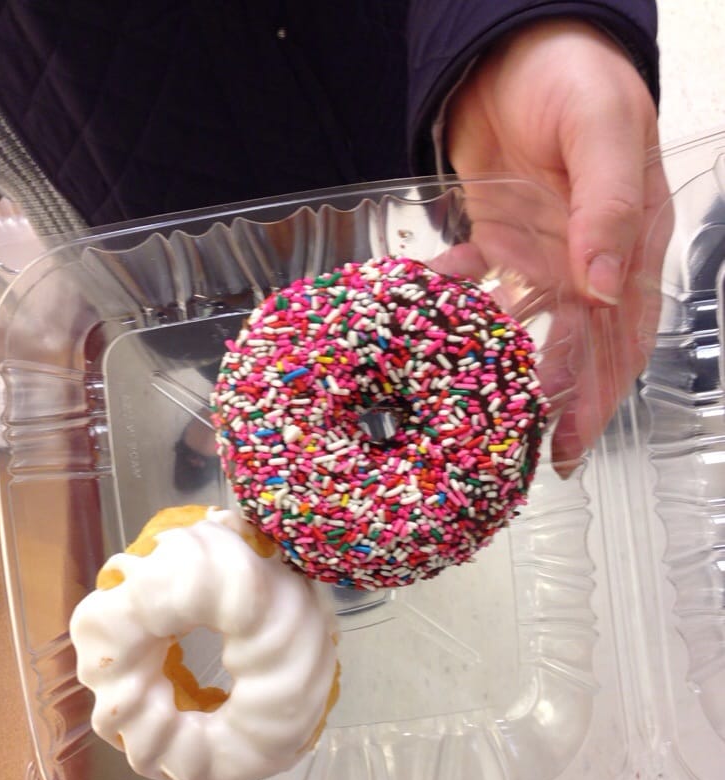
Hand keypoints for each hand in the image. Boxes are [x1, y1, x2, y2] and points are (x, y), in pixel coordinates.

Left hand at [444, 18, 670, 472]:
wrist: (515, 44)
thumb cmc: (575, 75)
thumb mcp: (603, 132)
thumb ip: (609, 206)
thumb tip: (604, 285)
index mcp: (631, 243)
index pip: (619, 334)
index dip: (597, 392)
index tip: (571, 442)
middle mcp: (588, 260)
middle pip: (575, 346)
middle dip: (553, 402)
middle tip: (521, 454)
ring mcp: (544, 255)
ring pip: (526, 328)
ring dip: (502, 368)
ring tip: (473, 413)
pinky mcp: (500, 242)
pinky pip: (478, 286)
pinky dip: (456, 308)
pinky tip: (428, 333)